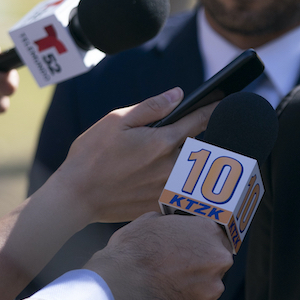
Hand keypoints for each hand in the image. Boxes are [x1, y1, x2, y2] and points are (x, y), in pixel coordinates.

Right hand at [48, 88, 215, 222]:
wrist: (76, 197)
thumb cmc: (91, 155)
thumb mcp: (117, 121)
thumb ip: (151, 107)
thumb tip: (178, 94)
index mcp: (162, 141)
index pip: (199, 120)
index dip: (213, 108)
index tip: (224, 101)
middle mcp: (172, 166)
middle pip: (200, 146)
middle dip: (201, 137)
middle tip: (196, 131)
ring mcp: (169, 188)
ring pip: (193, 169)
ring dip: (194, 160)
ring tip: (181, 154)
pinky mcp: (163, 205)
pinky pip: (182, 190)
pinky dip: (183, 181)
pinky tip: (171, 178)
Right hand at [84, 211, 232, 299]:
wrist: (117, 284)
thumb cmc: (131, 250)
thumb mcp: (149, 221)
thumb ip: (169, 223)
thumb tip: (167, 224)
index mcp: (208, 232)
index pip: (217, 239)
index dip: (202, 247)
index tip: (191, 252)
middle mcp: (218, 260)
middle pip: (216, 265)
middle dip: (200, 269)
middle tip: (175, 271)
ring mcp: (211, 289)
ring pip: (206, 290)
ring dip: (191, 290)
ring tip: (164, 288)